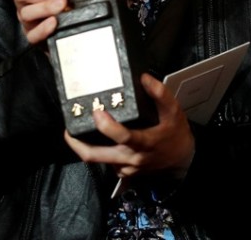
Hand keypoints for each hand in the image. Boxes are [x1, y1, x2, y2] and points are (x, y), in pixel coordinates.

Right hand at [0, 0, 101, 45]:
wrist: (84, 26)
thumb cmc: (77, 0)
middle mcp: (25, 1)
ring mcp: (28, 19)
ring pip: (25, 13)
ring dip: (44, 8)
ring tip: (62, 6)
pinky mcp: (35, 36)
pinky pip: (32, 35)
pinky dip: (43, 29)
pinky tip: (54, 23)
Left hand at [63, 74, 194, 178]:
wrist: (182, 159)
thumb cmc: (175, 133)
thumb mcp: (173, 111)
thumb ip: (160, 94)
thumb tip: (143, 77)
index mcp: (144, 142)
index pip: (123, 137)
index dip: (107, 127)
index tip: (97, 112)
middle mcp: (131, 158)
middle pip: (97, 156)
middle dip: (78, 144)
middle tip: (68, 130)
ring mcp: (125, 168)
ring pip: (98, 160)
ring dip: (85, 146)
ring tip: (75, 130)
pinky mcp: (123, 173)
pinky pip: (104, 162)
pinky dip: (97, 151)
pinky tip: (95, 138)